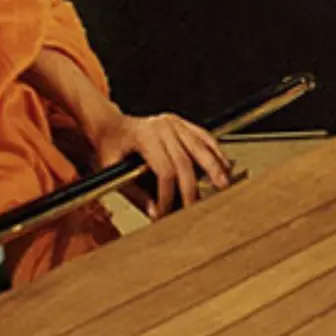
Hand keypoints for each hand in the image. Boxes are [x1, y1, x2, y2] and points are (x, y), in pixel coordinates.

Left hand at [92, 112, 233, 218]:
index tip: (164, 212)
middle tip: (194, 209)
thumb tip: (155, 212)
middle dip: (191, 189)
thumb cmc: (111, 146)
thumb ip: (134, 193)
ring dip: (214, 168)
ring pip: (201, 147)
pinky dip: (216, 152)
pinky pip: (205, 137)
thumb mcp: (112, 169)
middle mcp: (162, 127)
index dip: (167, 195)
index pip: (164, 170)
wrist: (112, 126)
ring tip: (224, 186)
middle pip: (185, 162)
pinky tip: (224, 165)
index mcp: (144, 135)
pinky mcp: (182, 124)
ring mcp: (174, 123)